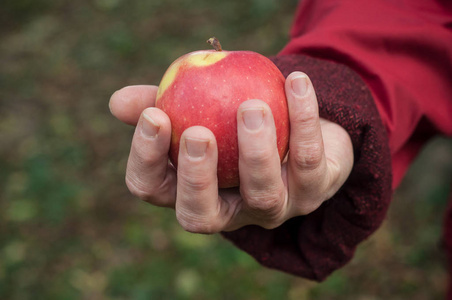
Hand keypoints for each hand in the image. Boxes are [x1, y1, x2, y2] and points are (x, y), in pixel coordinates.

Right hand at [109, 72, 353, 232]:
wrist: (298, 128)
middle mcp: (229, 212)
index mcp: (191, 191)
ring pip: (262, 196)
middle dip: (196, 178)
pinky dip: (303, 120)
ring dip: (255, 152)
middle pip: (200, 215)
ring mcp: (272, 209)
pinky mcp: (313, 192)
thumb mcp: (198, 107)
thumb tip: (117, 103)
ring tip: (251, 106)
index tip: (154, 115)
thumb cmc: (233, 122)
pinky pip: (309, 161)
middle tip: (197, 133)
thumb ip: (163, 102)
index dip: (147, 159)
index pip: (154, 189)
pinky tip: (295, 82)